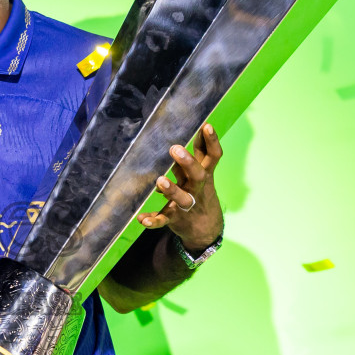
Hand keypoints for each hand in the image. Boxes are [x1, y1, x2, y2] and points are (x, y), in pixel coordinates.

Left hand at [136, 123, 224, 252]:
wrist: (206, 229)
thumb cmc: (199, 192)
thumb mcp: (202, 174)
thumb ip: (197, 155)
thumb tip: (195, 127)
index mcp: (204, 175)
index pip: (212, 156)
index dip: (211, 142)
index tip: (206, 125)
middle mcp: (197, 189)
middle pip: (198, 175)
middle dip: (188, 162)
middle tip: (175, 149)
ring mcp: (186, 204)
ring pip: (181, 198)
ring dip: (172, 189)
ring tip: (160, 181)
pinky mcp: (175, 218)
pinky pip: (164, 219)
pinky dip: (153, 220)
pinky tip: (142, 219)